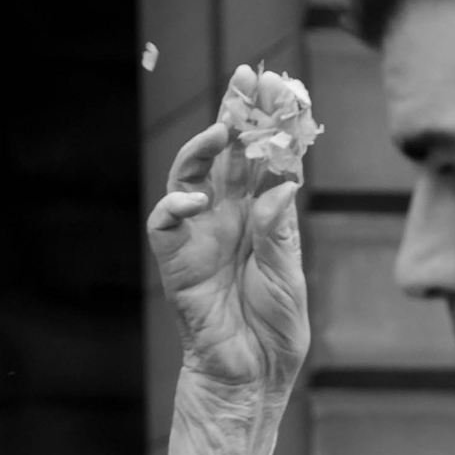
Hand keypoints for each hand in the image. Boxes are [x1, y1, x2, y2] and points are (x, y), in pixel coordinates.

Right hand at [148, 66, 310, 397]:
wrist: (250, 378)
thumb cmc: (275, 331)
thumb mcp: (288, 277)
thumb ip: (279, 232)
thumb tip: (281, 185)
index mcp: (262, 216)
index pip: (263, 157)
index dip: (268, 121)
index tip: (278, 84)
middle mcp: (228, 216)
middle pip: (228, 153)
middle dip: (235, 112)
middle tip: (245, 76)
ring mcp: (200, 235)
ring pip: (191, 175)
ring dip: (202, 148)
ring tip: (222, 130)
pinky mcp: (176, 260)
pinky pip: (165, 223)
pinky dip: (175, 205)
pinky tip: (195, 199)